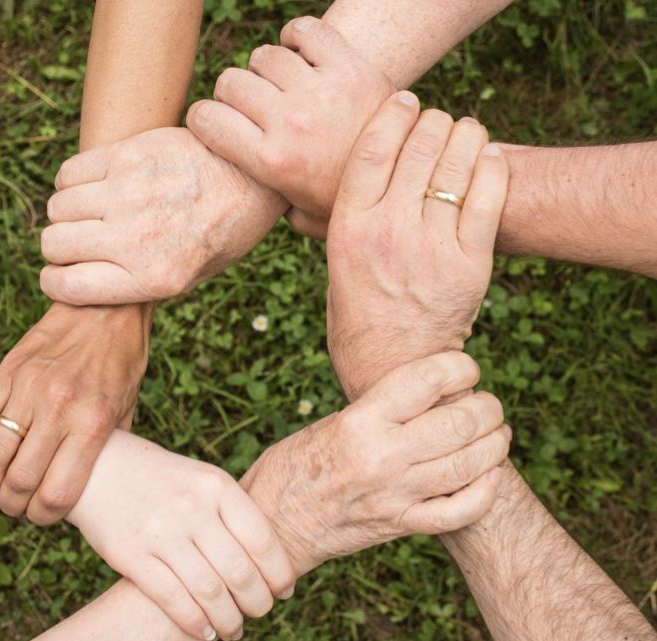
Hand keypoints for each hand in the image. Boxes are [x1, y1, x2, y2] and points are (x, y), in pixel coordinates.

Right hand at [0, 303, 150, 524]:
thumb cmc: (122, 362)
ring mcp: (28, 389)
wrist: (106, 307)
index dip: (44, 517)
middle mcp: (59, 408)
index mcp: (93, 423)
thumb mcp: (127, 409)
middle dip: (12, 507)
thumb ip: (107, 449)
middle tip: (14, 507)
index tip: (42, 517)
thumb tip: (90, 488)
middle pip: (18, 482)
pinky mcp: (6, 373)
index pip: (57, 493)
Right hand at [39, 127, 287, 305]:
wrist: (254, 177)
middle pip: (54, 244)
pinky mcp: (128, 156)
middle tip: (80, 241)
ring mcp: (129, 194)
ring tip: (92, 212)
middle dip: (60, 247)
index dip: (55, 282)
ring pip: (57, 208)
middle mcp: (136, 239)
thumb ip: (139, 284)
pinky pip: (69, 173)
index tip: (60, 274)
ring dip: (67, 213)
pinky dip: (72, 182)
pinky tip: (96, 185)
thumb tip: (86, 285)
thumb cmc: (222, 232)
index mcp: (153, 278)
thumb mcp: (191, 277)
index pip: (67, 286)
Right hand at [67, 432, 295, 640]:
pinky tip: (205, 631)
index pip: (262, 539)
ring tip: (235, 629)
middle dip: (258, 602)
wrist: (99, 467)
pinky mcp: (130, 555)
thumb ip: (232, 512)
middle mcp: (192, 507)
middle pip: (240, 571)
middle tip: (261, 612)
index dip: (279, 572)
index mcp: (216, 485)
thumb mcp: (202, 479)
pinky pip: (172, 598)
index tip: (284, 590)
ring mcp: (160, 532)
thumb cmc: (162, 478)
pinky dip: (195, 622)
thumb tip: (270, 559)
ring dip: (229, 620)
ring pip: (210, 591)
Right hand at [187, 17, 393, 239]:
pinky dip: (296, 37)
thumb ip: (269, 206)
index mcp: (271, 163)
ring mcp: (321, 92)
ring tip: (281, 87)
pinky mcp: (350, 68)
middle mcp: (291, 123)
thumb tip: (244, 199)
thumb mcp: (303, 219)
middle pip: (231, 82)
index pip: (206, 119)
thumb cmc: (348, 202)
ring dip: (266, 70)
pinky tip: (301, 55)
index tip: (214, 124)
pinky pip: (305, 31)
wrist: (409, 180)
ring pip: (264, 56)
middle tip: (252, 108)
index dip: (203, 119)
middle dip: (233, 95)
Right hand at [241, 352, 509, 574]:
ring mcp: (394, 494)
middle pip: (460, 421)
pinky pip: (458, 512)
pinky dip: (485, 493)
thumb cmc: (294, 465)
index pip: (427, 379)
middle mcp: (381, 455)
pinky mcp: (399, 525)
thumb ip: (379, 411)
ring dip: (495, 445)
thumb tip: (431, 394)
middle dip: (488, 408)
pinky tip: (490, 477)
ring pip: (469, 465)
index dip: (460, 366)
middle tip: (489, 404)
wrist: (272, 524)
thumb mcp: (331, 423)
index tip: (466, 368)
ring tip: (497, 434)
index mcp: (360, 420)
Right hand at [326, 94, 508, 400]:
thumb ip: (335, 221)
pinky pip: (489, 196)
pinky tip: (489, 157)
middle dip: (433, 120)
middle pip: (420, 145)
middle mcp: (389, 231)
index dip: (393, 112)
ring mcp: (432, 246)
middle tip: (438, 121)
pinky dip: (493, 166)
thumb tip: (321, 184)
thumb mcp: (333, 264)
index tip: (405, 99)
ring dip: (466, 135)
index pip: (373, 147)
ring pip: (457, 163)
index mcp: (348, 228)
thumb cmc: (357, 315)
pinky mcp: (470, 264)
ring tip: (466, 133)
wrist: (393, 368)